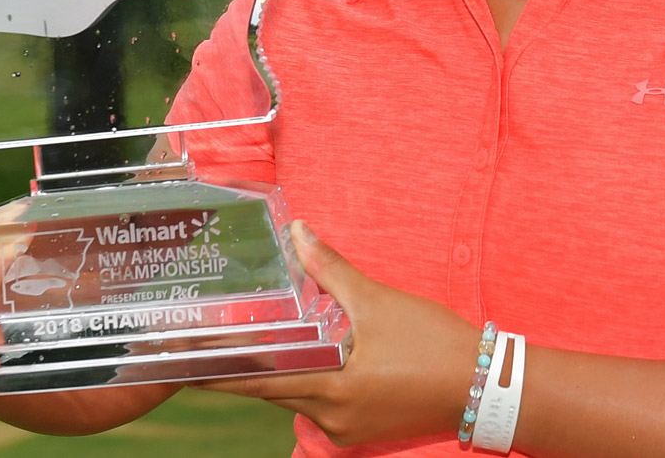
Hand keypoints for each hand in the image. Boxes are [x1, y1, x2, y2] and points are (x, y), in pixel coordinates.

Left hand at [193, 221, 482, 446]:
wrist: (484, 386)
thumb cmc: (434, 344)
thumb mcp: (379, 302)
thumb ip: (333, 270)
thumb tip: (300, 234)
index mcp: (331, 389)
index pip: (256, 380)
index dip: (216, 370)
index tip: (180, 361)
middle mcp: (332, 418)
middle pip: (271, 391)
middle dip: (239, 370)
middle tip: (202, 349)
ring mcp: (347, 430)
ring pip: (296, 399)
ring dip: (277, 375)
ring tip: (249, 348)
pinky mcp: (362, 432)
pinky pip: (321, 407)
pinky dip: (308, 384)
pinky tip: (306, 361)